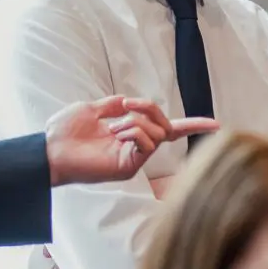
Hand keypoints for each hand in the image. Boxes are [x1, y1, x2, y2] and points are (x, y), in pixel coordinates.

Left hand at [45, 96, 215, 186]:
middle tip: (126, 105)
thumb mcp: (94, 108)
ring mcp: (135, 159)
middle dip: (149, 108)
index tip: (217, 124)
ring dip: (134, 121)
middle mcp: (137, 148)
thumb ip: (116, 105)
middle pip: (165, 124)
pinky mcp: (130, 167)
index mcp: (131, 134)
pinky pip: (146, 142)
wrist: (50, 148)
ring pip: (156, 132)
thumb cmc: (65, 131)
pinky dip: (132, 131)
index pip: (169, 129)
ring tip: (112, 128)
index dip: (193, 125)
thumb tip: (130, 102)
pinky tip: (114, 135)